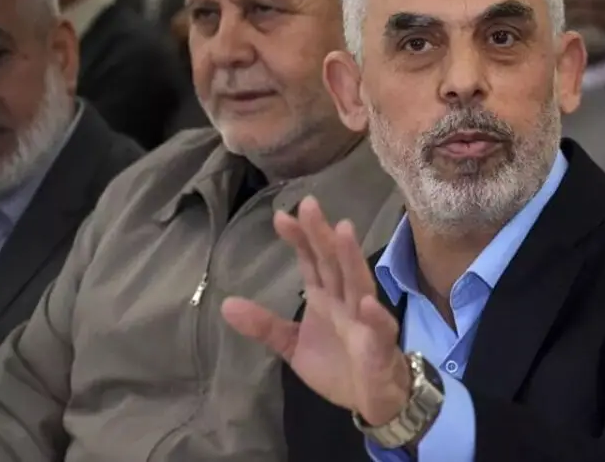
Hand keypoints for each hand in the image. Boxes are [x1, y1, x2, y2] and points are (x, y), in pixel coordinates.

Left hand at [222, 198, 410, 425]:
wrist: (372, 399)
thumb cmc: (338, 365)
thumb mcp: (293, 346)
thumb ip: (265, 325)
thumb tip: (225, 304)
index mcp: (325, 297)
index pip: (311, 261)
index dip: (299, 239)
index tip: (281, 216)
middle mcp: (345, 301)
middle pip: (333, 262)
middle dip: (322, 234)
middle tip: (309, 204)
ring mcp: (364, 320)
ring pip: (358, 283)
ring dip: (351, 258)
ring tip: (344, 231)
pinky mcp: (379, 345)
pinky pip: (379, 328)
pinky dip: (375, 315)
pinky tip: (367, 302)